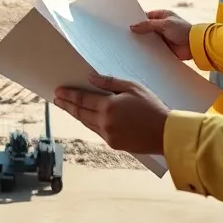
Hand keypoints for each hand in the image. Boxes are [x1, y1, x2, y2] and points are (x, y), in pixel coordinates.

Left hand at [53, 73, 169, 154]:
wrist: (166, 133)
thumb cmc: (152, 107)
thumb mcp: (132, 87)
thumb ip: (109, 83)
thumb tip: (90, 78)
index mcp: (108, 107)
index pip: (82, 99)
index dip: (69, 95)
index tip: (59, 91)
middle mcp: (104, 123)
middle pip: (80, 113)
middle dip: (68, 105)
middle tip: (57, 99)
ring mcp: (108, 135)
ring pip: (87, 123)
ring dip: (76, 115)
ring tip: (68, 107)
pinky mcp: (114, 144)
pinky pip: (97, 131)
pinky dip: (89, 123)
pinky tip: (86, 118)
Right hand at [132, 9, 192, 60]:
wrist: (194, 45)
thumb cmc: (182, 30)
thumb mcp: (164, 24)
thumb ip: (148, 25)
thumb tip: (133, 26)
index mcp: (162, 16)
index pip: (146, 16)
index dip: (137, 20)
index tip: (127, 24)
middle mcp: (161, 26)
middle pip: (146, 28)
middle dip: (138, 32)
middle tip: (125, 35)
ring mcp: (162, 38)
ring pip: (148, 39)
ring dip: (142, 42)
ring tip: (129, 45)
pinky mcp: (163, 48)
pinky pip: (153, 48)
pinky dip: (147, 50)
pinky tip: (139, 52)